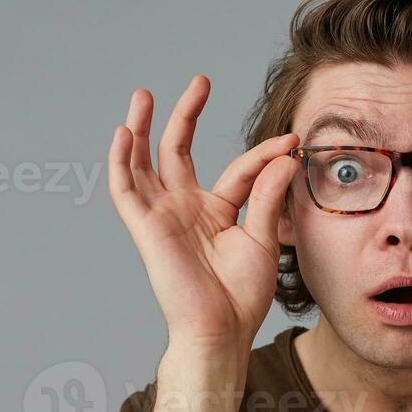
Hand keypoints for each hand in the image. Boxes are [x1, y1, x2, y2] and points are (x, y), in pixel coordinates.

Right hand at [108, 76, 299, 352]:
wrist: (220, 329)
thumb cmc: (241, 296)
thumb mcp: (263, 239)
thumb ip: (269, 196)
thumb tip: (285, 156)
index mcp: (217, 212)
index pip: (240, 169)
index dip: (265, 154)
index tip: (292, 140)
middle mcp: (186, 208)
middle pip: (179, 152)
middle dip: (186, 115)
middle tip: (200, 81)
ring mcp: (164, 216)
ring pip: (144, 163)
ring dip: (142, 128)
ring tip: (143, 94)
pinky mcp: (146, 228)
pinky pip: (125, 190)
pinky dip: (120, 161)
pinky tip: (124, 132)